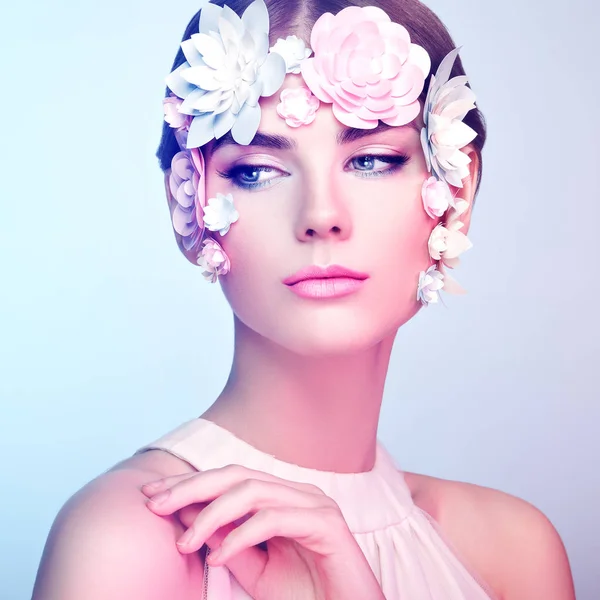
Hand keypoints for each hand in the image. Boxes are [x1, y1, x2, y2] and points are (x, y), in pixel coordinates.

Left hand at [141, 465, 384, 599]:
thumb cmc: (305, 595)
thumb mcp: (254, 570)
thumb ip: (226, 540)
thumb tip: (187, 518)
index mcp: (282, 497)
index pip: (229, 479)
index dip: (190, 484)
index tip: (152, 497)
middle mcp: (297, 492)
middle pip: (236, 475)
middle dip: (192, 487)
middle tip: (155, 504)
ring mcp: (314, 503)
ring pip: (253, 491)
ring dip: (211, 514)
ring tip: (185, 542)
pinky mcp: (326, 523)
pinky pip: (274, 519)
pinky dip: (241, 536)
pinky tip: (219, 557)